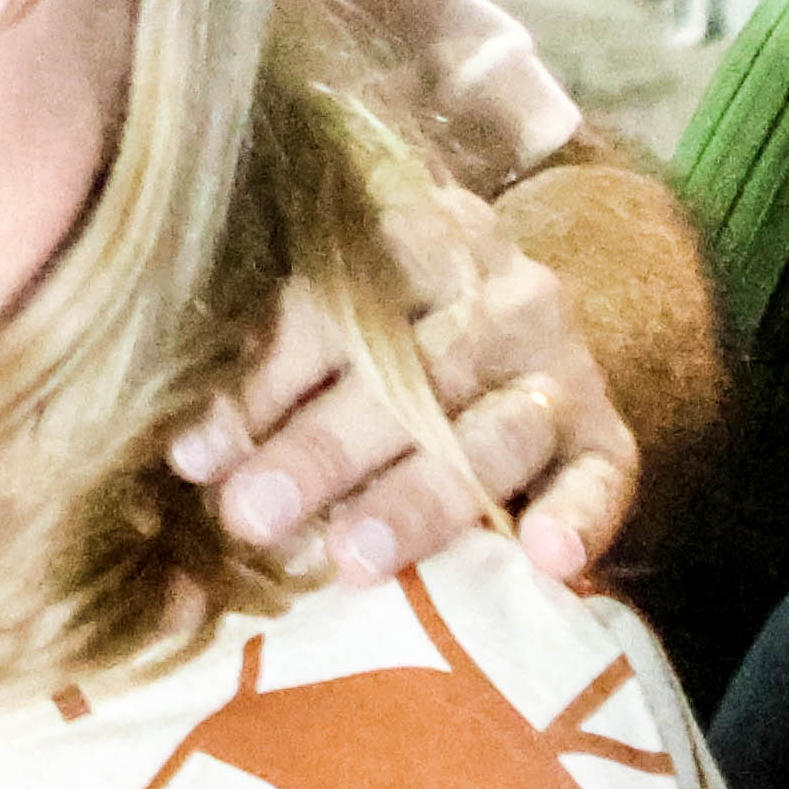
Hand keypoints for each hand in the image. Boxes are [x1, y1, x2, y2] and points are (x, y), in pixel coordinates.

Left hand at [176, 187, 637, 585]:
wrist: (512, 331)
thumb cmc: (374, 330)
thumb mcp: (321, 309)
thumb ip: (259, 356)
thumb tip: (180, 446)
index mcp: (416, 231)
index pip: (336, 294)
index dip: (259, 375)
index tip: (191, 453)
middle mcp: (499, 288)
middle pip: (412, 369)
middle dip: (323, 448)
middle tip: (251, 515)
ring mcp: (562, 362)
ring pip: (495, 430)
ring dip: (422, 498)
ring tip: (354, 557)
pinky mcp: (608, 434)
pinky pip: (604, 474)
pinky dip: (581, 515)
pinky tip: (545, 556)